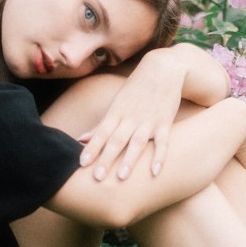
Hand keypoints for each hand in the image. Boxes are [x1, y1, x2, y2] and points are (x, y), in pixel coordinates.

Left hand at [77, 47, 184, 181]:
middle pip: (116, 140)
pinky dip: (160, 156)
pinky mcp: (165, 122)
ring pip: (137, 142)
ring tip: (122, 178)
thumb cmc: (136, 89)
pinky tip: (155, 172)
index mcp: (116, 112)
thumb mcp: (117, 104)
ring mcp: (148, 120)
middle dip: (106, 158)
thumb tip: (81, 139)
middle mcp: (130, 117)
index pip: (101, 133)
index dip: (91, 148)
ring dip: (130, 160)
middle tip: (97, 178)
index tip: (81, 164)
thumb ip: (101, 125)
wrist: (163, 68)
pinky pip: (163, 142)